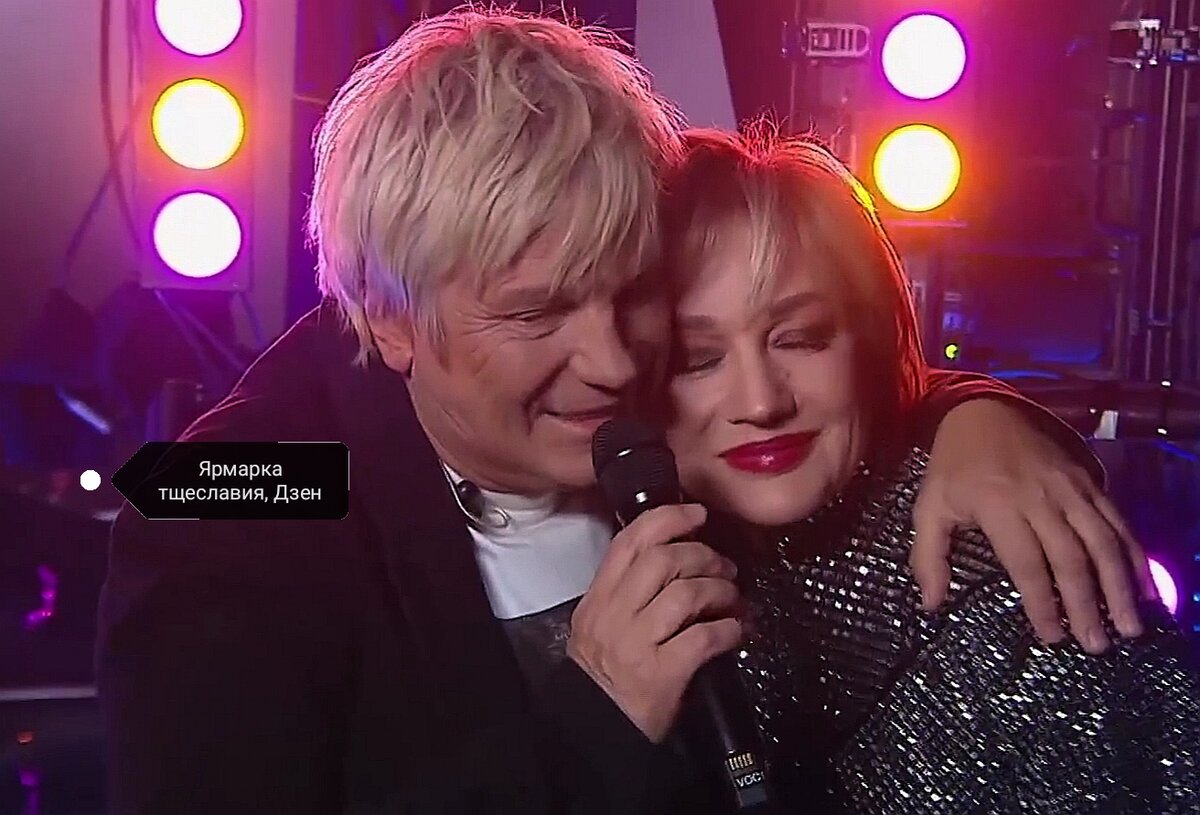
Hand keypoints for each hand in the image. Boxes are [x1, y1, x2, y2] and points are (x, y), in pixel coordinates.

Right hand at [567, 504, 743, 741]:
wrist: (595, 727)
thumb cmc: (604, 672)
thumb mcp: (601, 622)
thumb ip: (629, 589)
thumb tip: (677, 556)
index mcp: (599, 597)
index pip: (630, 541)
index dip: (667, 518)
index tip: (697, 514)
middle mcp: (615, 614)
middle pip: (663, 561)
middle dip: (702, 555)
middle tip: (723, 566)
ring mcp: (637, 643)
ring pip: (686, 594)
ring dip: (720, 591)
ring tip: (732, 598)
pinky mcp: (660, 674)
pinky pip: (703, 637)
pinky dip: (728, 629)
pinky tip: (735, 631)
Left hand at [911, 399, 1154, 653]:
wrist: (985, 410)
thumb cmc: (954, 466)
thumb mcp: (929, 506)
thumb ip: (928, 556)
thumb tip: (931, 605)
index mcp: (998, 504)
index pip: (1026, 562)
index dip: (1041, 602)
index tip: (1051, 636)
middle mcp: (1041, 497)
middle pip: (1071, 558)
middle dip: (1086, 604)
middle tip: (1097, 644)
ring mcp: (1070, 488)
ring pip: (1103, 542)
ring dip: (1119, 587)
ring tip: (1129, 626)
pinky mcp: (1090, 481)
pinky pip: (1117, 522)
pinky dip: (1134, 555)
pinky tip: (1144, 586)